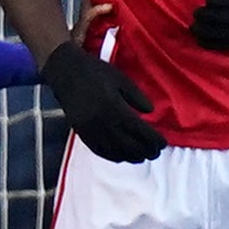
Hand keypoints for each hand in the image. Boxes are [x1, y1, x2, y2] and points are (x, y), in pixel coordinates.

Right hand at [39, 40, 165, 164]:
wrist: (65, 71)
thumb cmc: (95, 72)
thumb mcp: (121, 79)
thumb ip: (137, 96)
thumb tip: (150, 112)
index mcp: (115, 108)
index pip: (140, 131)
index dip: (153, 140)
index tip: (163, 144)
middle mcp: (103, 123)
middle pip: (129, 145)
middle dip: (145, 151)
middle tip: (155, 153)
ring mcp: (90, 129)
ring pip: (114, 151)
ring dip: (130, 157)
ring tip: (141, 158)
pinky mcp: (80, 131)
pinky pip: (98, 150)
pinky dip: (112, 156)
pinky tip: (121, 157)